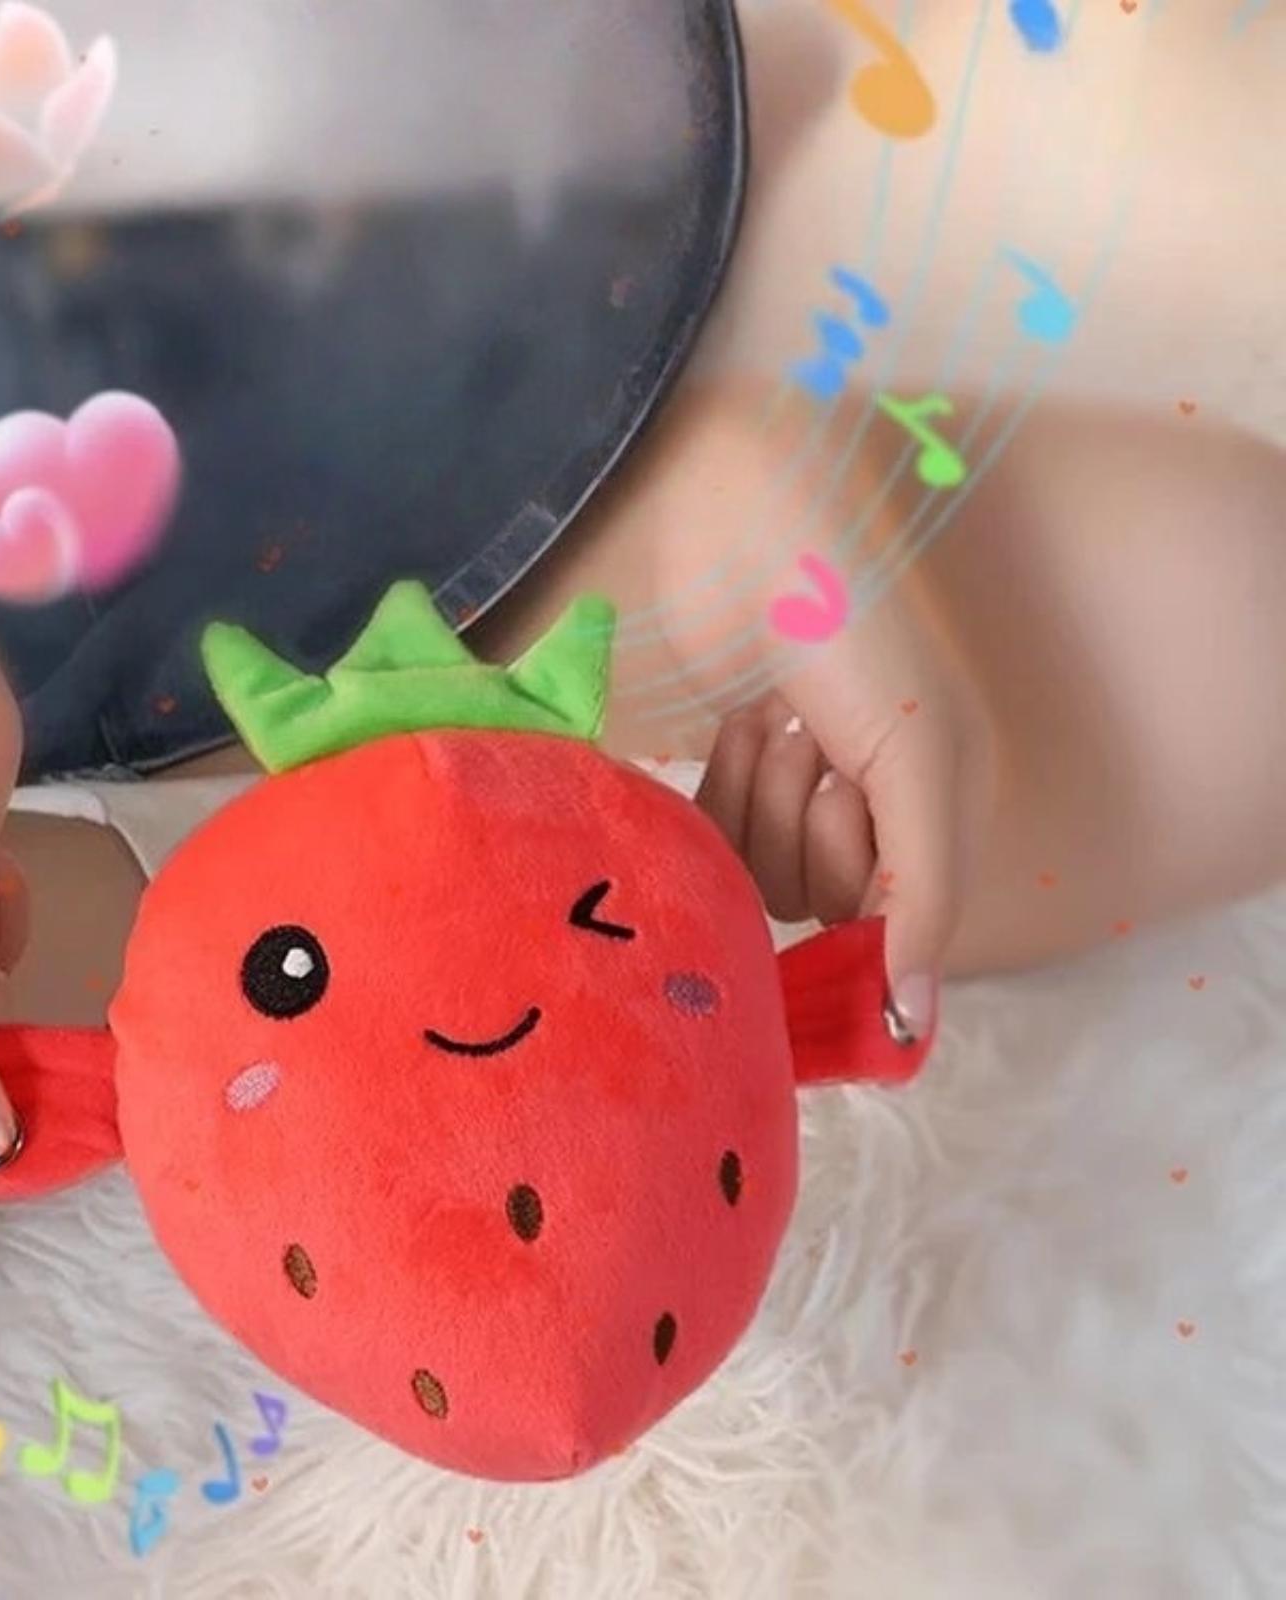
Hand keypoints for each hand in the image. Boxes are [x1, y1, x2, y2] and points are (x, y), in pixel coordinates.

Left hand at [697, 583, 996, 1037]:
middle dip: (808, 820)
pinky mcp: (728, 775)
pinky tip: (744, 715)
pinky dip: (723, 783)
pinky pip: (713, 841)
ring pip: (757, 876)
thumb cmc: (859, 634)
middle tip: (820, 738)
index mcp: (936, 809)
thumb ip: (925, 895)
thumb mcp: (921, 761)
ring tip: (781, 713)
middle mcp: (868, 813)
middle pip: (816, 901)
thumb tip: (914, 1023)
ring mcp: (793, 795)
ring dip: (762, 794)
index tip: (847, 811)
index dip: (859, 890)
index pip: (888, 923)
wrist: (751, 534)